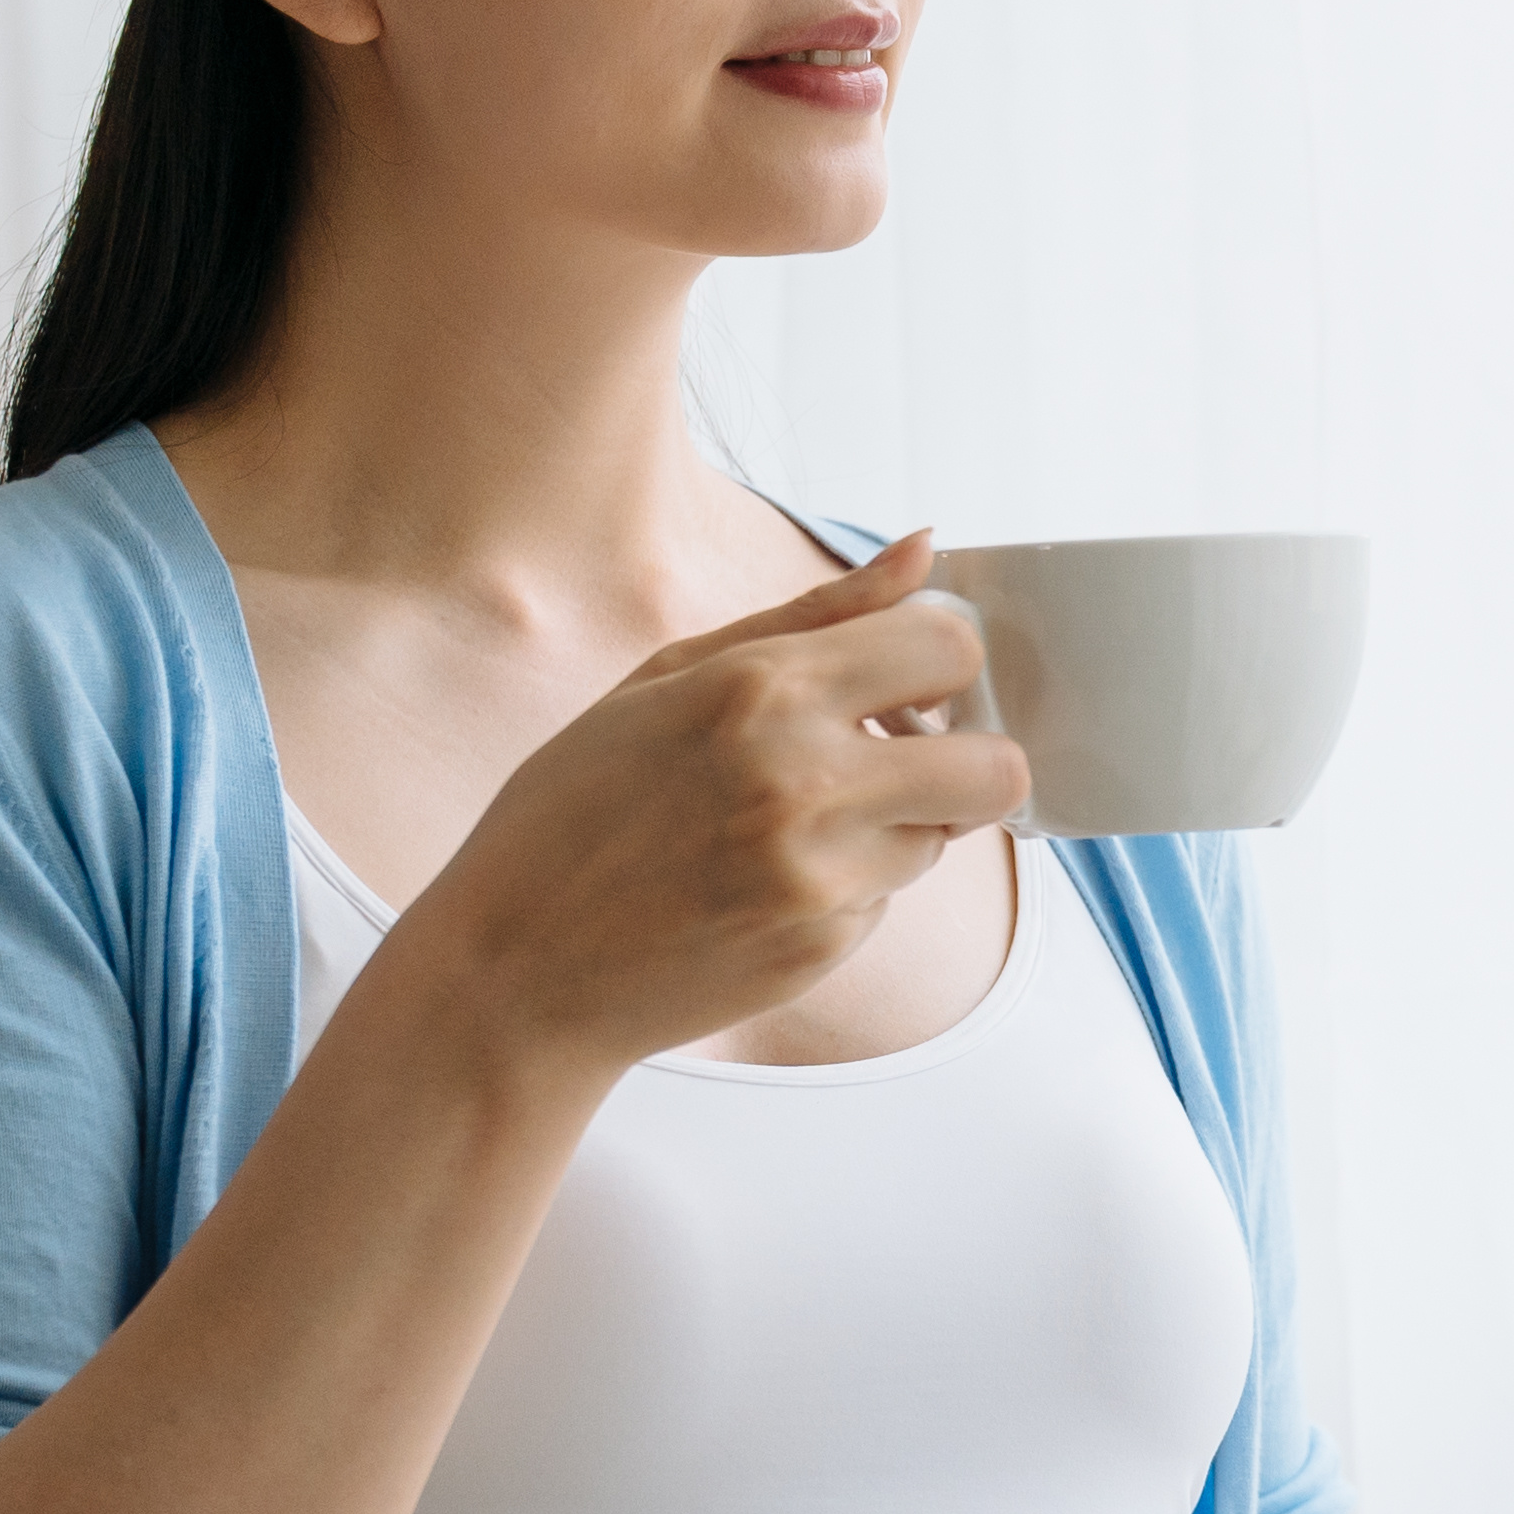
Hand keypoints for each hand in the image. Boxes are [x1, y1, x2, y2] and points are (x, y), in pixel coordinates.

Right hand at [408, 532, 1024, 1073]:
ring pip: (944, 837)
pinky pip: (887, 899)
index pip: (950, 647)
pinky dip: (846, 887)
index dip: (940, 661)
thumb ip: (818, 613)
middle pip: (997, 766)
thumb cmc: (575, 807)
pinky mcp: (823, 947)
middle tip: (897, 760)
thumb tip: (924, 548)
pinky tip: (757, 885)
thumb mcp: (669, 676)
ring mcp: (820, 875)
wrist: (516, 965)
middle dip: (964, 760)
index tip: (905, 681)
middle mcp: (804, 780)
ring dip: (895, 826)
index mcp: (761, 689)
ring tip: (788, 827)